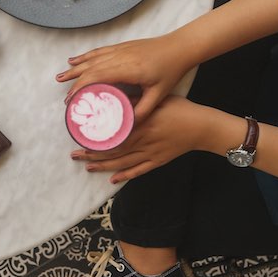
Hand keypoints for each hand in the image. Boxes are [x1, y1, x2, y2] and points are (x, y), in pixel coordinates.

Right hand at [57, 33, 194, 120]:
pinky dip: (85, 57)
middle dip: (74, 82)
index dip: (81, 88)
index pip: (97, 77)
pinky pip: (98, 52)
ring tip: (60, 77)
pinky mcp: (122, 46)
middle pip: (90, 69)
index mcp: (128, 69)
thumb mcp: (158, 94)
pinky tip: (76, 60)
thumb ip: (143, 110)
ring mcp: (120, 50)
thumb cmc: (170, 69)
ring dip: (75, 68)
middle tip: (65, 97)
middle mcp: (120, 57)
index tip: (72, 100)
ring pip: (91, 59)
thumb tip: (128, 126)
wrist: (180, 47)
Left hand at [72, 96, 211, 182]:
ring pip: (122, 163)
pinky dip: (125, 176)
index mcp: (141, 124)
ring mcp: (150, 153)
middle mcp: (143, 141)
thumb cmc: (181, 109)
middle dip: (92, 153)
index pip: (113, 134)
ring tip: (87, 166)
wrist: (202, 126)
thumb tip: (114, 97)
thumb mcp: (157, 99)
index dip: (95, 138)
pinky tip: (112, 179)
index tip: (80, 137)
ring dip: (103, 166)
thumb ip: (135, 100)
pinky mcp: (158, 161)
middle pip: (112, 150)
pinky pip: (139, 170)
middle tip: (75, 154)